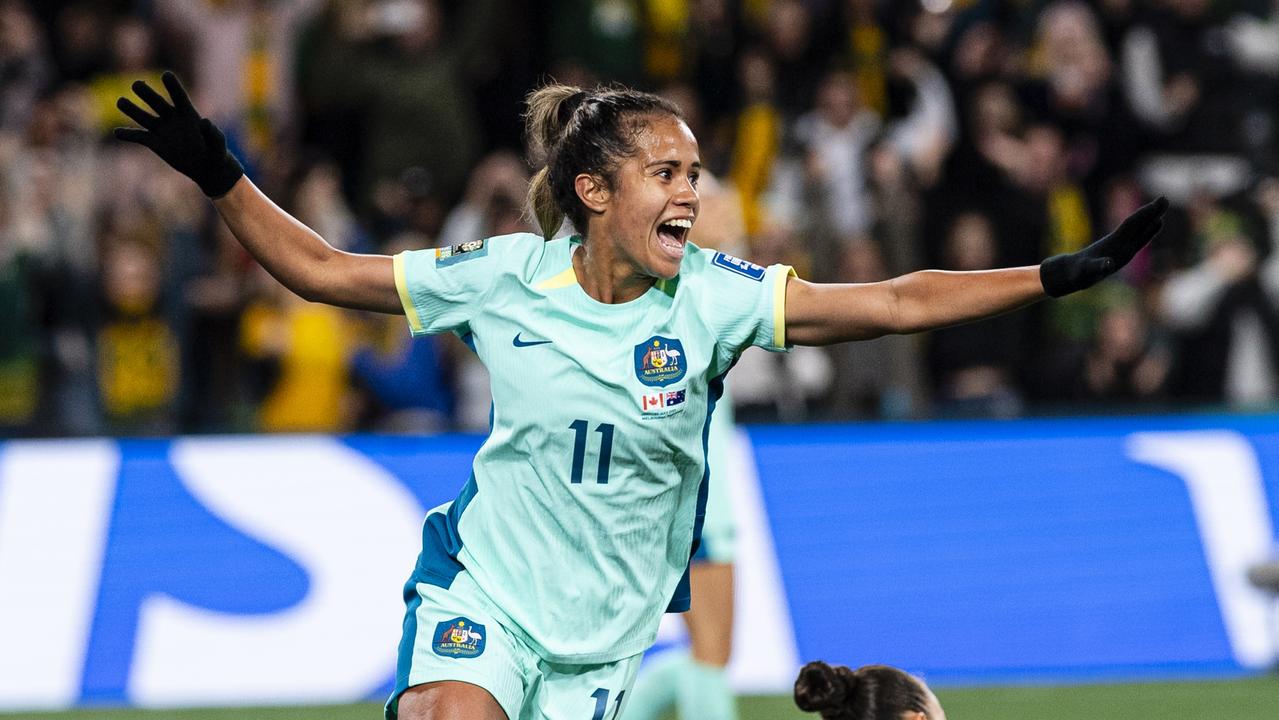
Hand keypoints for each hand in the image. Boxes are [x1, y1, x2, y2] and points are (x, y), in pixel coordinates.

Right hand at [113, 71, 243, 197]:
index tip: (166, 75)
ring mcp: (162, 129)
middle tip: (137, 84)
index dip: (173, 87)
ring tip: (120, 102)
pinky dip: (128, 135)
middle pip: (158, 103)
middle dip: (148, 94)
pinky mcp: (155, 142)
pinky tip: (117, 133)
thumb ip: (213, 133)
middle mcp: (172, 118)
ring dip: (132, 110)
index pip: (179, 97)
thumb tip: (205, 122)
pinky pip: (139, 137)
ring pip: (144, 117)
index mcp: (189, 114)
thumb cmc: (216, 152)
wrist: (206, 166)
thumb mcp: (218, 145)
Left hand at [1040, 196, 1167, 296]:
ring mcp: (1121, 246)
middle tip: (1165, 198)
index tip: (1158, 202)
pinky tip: (1156, 223)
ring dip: (1151, 218)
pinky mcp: (1122, 251)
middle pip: (1137, 223)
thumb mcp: (1088, 271)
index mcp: (1114, 243)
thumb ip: (1098, 267)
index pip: (1131, 224)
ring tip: (1163, 207)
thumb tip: (1108, 263)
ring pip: (1139, 229)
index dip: (1144, 214)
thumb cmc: (1078, 273)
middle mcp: (1119, 242)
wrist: (1070, 272)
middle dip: (1150, 212)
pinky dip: (1148, 230)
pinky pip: (1139, 238)